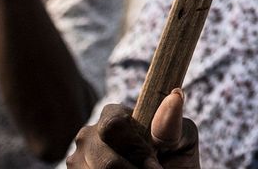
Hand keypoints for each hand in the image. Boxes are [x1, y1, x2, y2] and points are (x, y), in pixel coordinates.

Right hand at [67, 92, 198, 168]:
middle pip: (104, 158)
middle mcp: (89, 133)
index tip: (154, 163)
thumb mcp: (180, 141)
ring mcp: (77, 158)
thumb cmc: (174, 159)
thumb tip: (175, 95)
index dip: (135, 149)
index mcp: (113, 115)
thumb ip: (171, 125)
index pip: (113, 126)